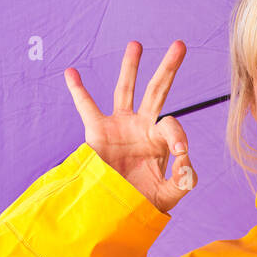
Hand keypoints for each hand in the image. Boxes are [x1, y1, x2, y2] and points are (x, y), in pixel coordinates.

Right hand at [63, 40, 197, 212]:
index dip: (178, 135)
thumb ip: (184, 178)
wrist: (117, 211)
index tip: (180, 153)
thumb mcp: (171, 194)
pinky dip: (78, 90)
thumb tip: (184, 158)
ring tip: (136, 44)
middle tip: (179, 45)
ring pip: (125, 90)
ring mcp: (120, 126)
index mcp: (161, 140)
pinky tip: (71, 72)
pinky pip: (86, 107)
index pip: (172, 125)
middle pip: (157, 91)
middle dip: (168, 68)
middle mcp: (142, 127)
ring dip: (131, 67)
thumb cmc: (145, 202)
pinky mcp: (97, 132)